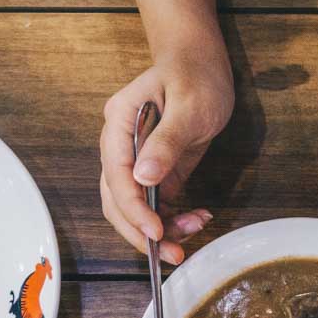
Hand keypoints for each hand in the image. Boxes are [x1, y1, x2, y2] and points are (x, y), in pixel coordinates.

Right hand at [100, 50, 233, 264]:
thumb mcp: (189, 103)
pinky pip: (155, 204)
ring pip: (135, 208)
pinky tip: (197, 217)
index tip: (155, 231)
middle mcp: (120, 146)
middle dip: (142, 231)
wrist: (201, 63)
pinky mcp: (155, 171)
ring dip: (160, 228)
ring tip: (194, 229)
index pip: (116, 176)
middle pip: (117, 200)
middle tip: (173, 253)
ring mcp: (136, 161)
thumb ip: (167, 140)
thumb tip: (144, 178)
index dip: (133, 210)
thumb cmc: (195, 74)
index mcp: (119, 124)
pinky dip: (173, 218)